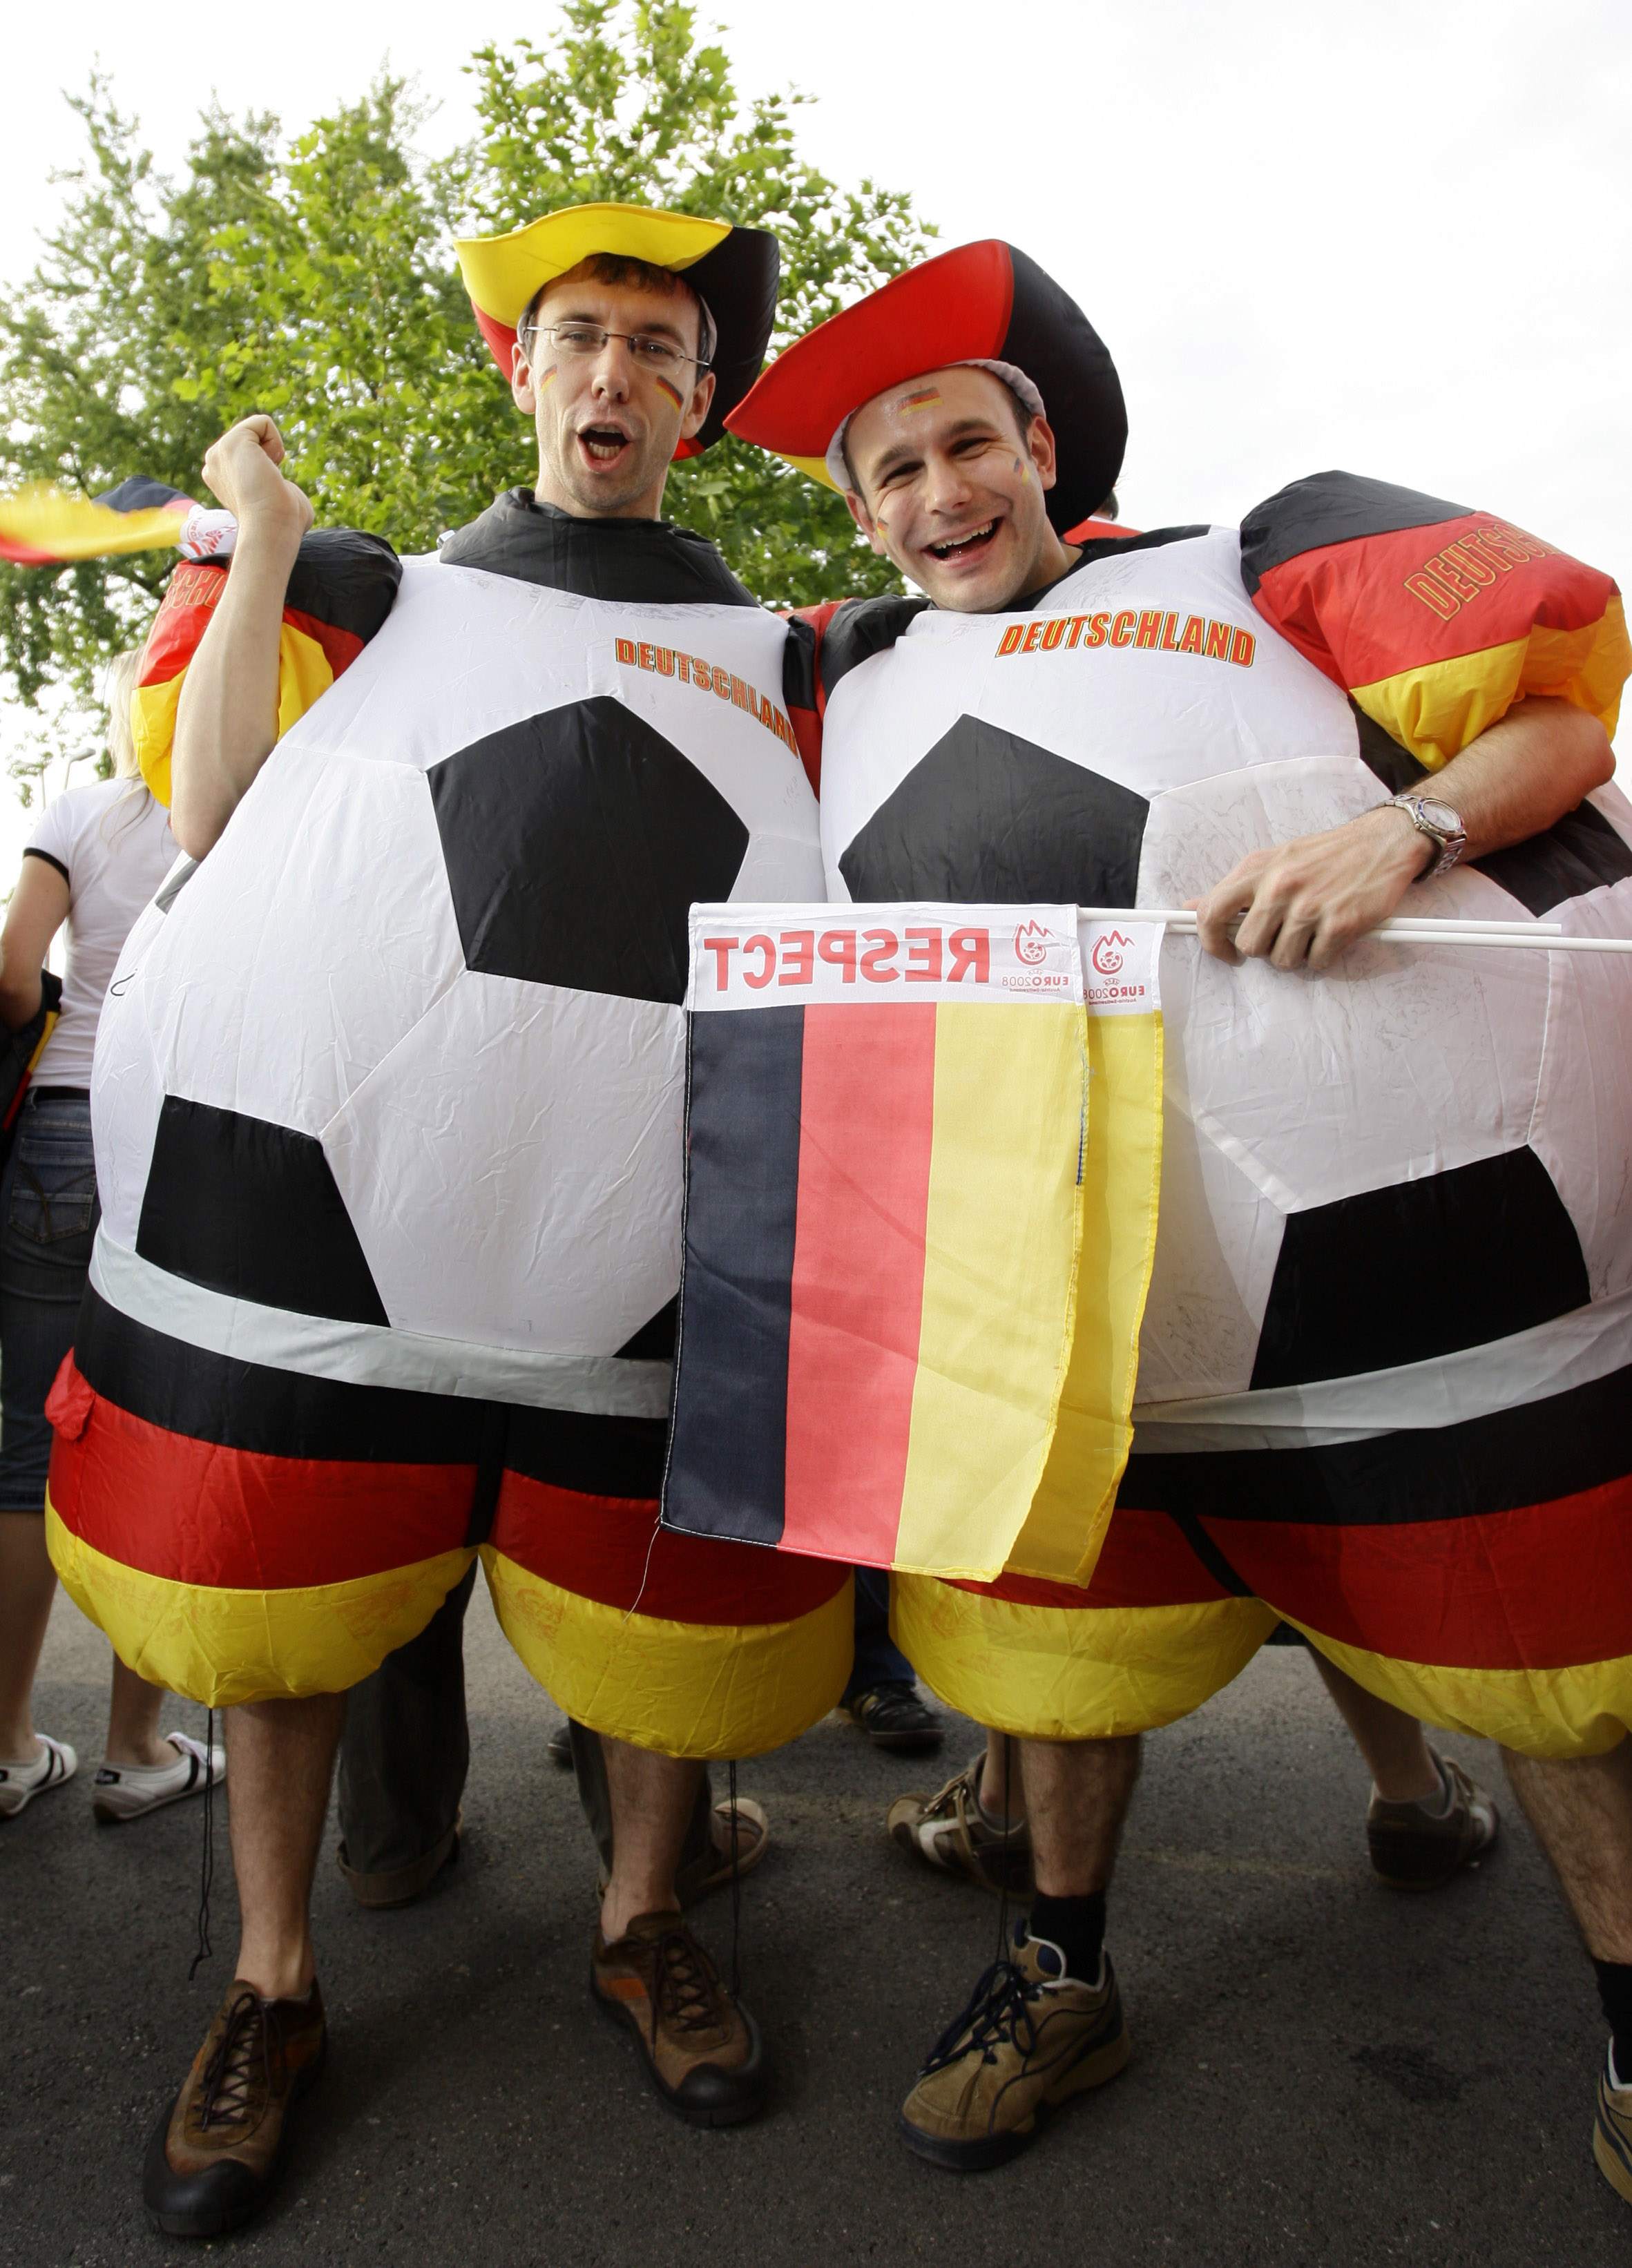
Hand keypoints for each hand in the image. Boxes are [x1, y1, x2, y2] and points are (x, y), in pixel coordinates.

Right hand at [200, 416, 312, 546]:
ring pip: (258, 429)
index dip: (268, 466)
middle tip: (267, 484)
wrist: (273, 529)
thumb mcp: (279, 498)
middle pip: (254, 438)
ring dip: (273, 450)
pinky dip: (276, 442)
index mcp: (221, 475)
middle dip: (269, 456)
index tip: (265, 491)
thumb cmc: (284, 523)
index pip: (252, 452)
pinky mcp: (231, 442)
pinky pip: (263, 422)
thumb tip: (286, 488)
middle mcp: (214, 462)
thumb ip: (276, 485)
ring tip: (267, 477)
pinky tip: (269, 467)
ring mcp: (218, 451)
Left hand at [1189, 806, 1433, 969]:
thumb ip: (1237, 888)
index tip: (1224, 952)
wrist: (1383, 842)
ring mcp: (1310, 906)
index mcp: (1258, 868)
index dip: (1211, 941)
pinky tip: (1330, 936)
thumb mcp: (1275, 859)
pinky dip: (1322, 957)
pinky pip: (1316, 963)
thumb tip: (1191, 908)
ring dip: (1295, 955)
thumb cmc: (1326, 855)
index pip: (1212, 912)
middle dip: (1264, 949)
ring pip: (1281, 960)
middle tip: (1283, 936)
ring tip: (1310, 933)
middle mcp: (1279, 886)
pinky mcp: (1340, 924)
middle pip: (1249, 945)